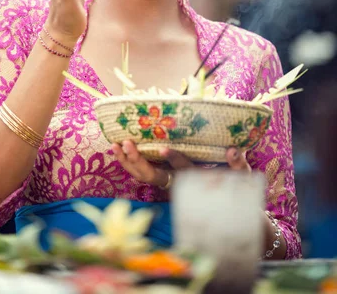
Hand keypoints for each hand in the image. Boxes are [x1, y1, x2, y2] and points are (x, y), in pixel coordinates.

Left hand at [112, 140, 193, 187]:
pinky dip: (125, 156)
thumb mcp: (187, 166)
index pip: (150, 172)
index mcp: (163, 178)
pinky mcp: (144, 168)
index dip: (140, 160)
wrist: (187, 178)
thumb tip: (162, 149)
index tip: (139, 146)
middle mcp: (152, 179)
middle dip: (128, 158)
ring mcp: (147, 174)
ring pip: (132, 169)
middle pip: (137, 172)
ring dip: (122, 158)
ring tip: (114, 145)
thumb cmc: (188, 172)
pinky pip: (132, 164)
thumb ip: (176, 159)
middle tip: (120, 144)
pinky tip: (118, 146)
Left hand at [112, 142, 250, 186]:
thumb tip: (233, 150)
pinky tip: (118, 149)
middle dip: (138, 161)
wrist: (226, 212)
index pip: (183, 169)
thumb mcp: (241, 176)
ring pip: (142, 177)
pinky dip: (128, 163)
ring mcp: (168, 183)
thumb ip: (237, 163)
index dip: (174, 159)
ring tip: (115, 145)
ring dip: (127, 162)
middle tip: (128, 143)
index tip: (163, 149)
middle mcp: (178, 183)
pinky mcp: (162, 180)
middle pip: (153, 176)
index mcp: (195, 178)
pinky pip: (141, 174)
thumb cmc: (235, 189)